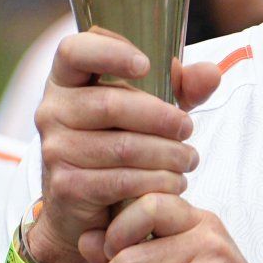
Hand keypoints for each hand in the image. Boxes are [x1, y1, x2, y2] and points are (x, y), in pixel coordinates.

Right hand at [20, 32, 220, 262]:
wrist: (85, 211)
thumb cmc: (120, 143)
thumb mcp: (151, 110)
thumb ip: (181, 87)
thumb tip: (211, 73)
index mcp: (66, 80)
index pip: (73, 52)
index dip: (108, 53)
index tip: (146, 65)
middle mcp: (51, 110)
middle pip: (110, 104)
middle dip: (161, 117)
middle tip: (188, 129)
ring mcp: (54, 149)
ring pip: (122, 147)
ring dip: (167, 154)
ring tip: (189, 159)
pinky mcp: (66, 186)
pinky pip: (121, 180)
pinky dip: (156, 182)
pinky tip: (174, 183)